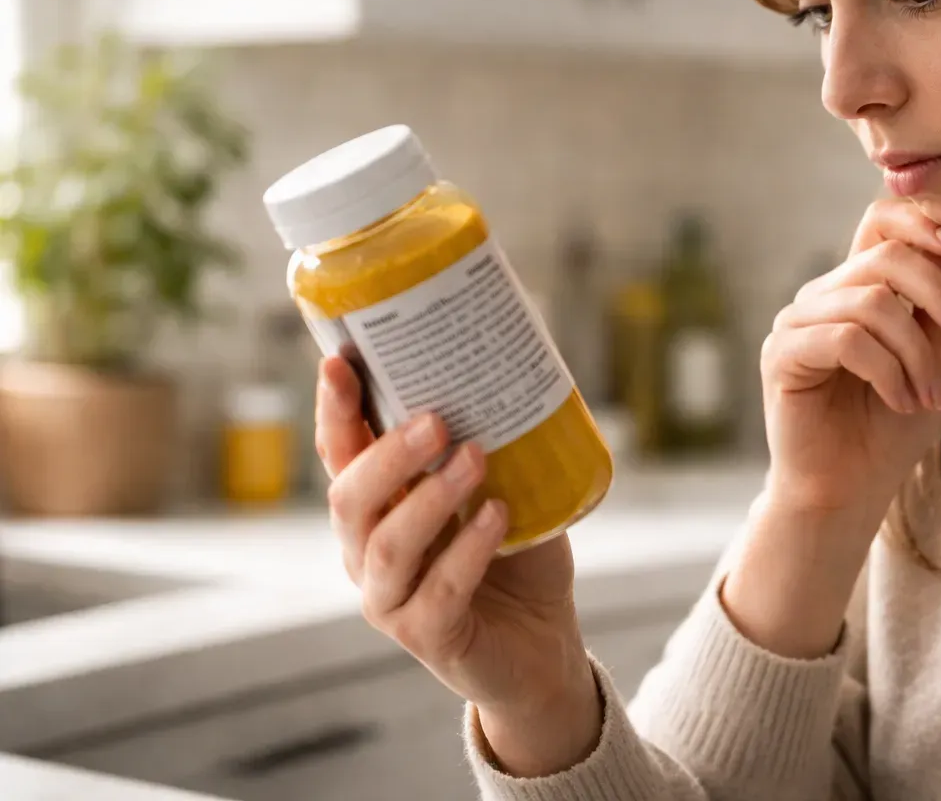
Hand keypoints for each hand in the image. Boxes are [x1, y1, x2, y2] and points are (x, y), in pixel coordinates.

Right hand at [316, 358, 599, 774]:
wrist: (544, 641)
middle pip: (348, 500)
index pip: (340, 455)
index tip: (340, 361)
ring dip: (430, 497)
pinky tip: (498, 516)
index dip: (334, 411)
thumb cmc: (516, 554)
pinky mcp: (427, 637)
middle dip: (387, 455)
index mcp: (376, 509)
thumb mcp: (503, 486)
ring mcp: (390, 599)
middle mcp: (366, 553)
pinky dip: (468, 549)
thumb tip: (509, 365)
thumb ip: (490, 441)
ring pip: (388, 545)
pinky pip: (439, 590)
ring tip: (475, 459)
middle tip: (436, 421)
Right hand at [760, 198, 940, 525]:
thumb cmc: (889, 431)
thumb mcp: (933, 359)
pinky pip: (846, 339)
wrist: (850, 493)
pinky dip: (887, 371)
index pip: (879, 222)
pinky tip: (899, 401)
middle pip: (886, 257)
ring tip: (929, 397)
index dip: (920, 221)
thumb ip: (938, 305)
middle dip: (940, 295)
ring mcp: (797, 322)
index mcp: (855, 288)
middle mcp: (822, 296)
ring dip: (916, 352)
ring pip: (871, 302)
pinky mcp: (781, 355)